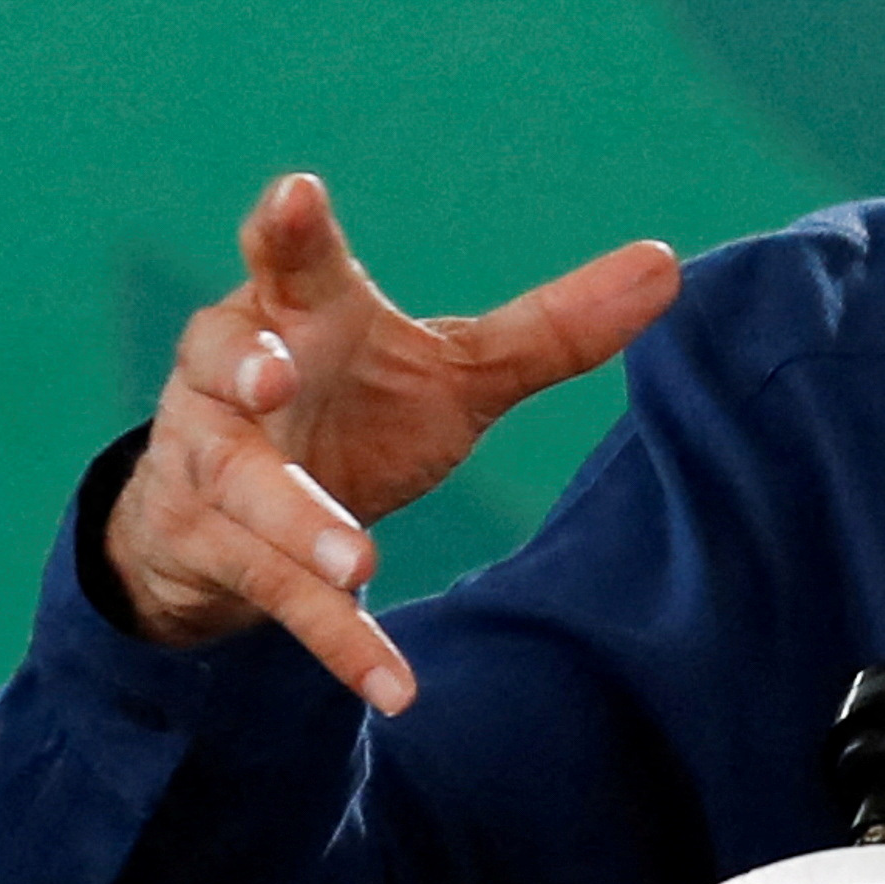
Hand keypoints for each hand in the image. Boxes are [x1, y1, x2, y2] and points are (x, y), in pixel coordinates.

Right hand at [104, 173, 677, 709]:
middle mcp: (233, 379)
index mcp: (296, 312)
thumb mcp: (456, 372)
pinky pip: (279, 598)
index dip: (287, 229)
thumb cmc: (352, 409)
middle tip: (271, 369)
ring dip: (297, 522)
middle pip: (225, 361)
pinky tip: (396, 688)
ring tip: (357, 556)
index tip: (295, 195)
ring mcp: (213, 467)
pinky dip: (338, 641)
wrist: (237, 517)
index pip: (289, 260)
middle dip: (244, 363)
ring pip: (244, 489)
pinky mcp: (221, 552)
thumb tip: (671, 263)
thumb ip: (552, 328)